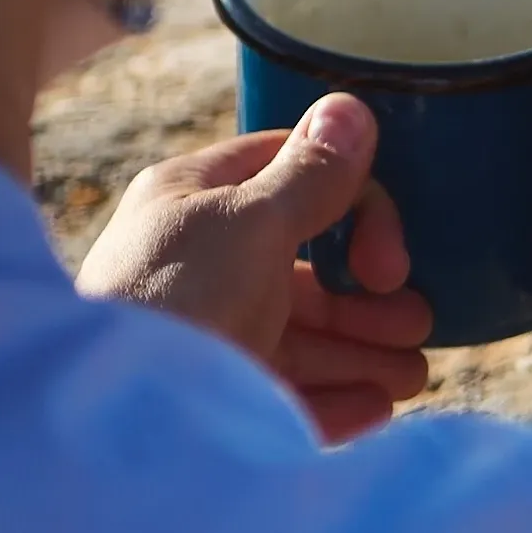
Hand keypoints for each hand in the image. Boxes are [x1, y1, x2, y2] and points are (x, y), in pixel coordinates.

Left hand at [79, 94, 435, 443]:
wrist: (113, 422)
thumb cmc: (175, 300)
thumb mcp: (249, 221)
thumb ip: (310, 174)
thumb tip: (351, 110)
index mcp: (193, 202)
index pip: (289, 175)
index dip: (355, 205)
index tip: (385, 263)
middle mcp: (199, 266)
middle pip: (304, 269)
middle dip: (368, 295)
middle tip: (418, 320)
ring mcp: (207, 339)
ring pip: (302, 338)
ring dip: (365, 352)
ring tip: (414, 375)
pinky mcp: (217, 405)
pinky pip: (291, 398)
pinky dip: (340, 401)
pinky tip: (377, 407)